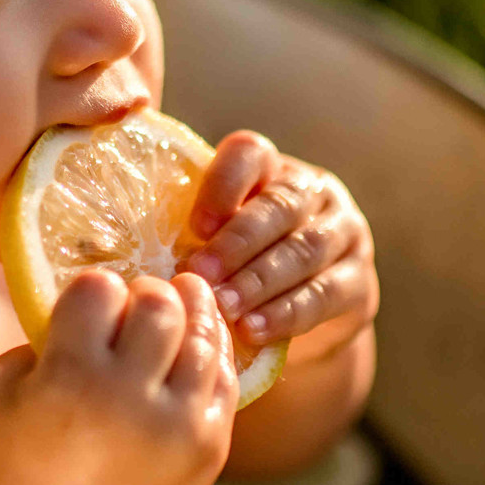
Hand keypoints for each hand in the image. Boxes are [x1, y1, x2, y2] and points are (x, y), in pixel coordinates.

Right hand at [0, 269, 238, 484]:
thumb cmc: (25, 456)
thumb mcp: (7, 387)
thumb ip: (42, 330)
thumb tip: (96, 289)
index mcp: (69, 378)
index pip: (100, 289)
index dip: (96, 288)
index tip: (95, 299)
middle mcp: (127, 398)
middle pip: (160, 304)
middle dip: (149, 293)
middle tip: (142, 301)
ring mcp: (177, 424)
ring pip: (204, 336)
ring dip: (191, 311)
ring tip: (183, 302)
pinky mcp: (210, 446)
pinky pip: (225, 377)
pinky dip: (213, 351)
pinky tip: (199, 341)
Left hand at [179, 132, 378, 353]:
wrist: (300, 316)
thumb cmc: (239, 270)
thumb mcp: (218, 242)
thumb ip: (192, 236)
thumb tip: (124, 250)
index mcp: (270, 168)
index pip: (250, 154)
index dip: (223, 184)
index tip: (195, 225)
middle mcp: (313, 192)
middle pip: (278, 207)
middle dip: (237, 243)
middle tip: (201, 273)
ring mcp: (344, 234)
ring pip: (304, 251)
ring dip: (260, 281)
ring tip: (225, 307)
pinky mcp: (360, 282)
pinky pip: (325, 294)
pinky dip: (287, 314)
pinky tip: (254, 329)